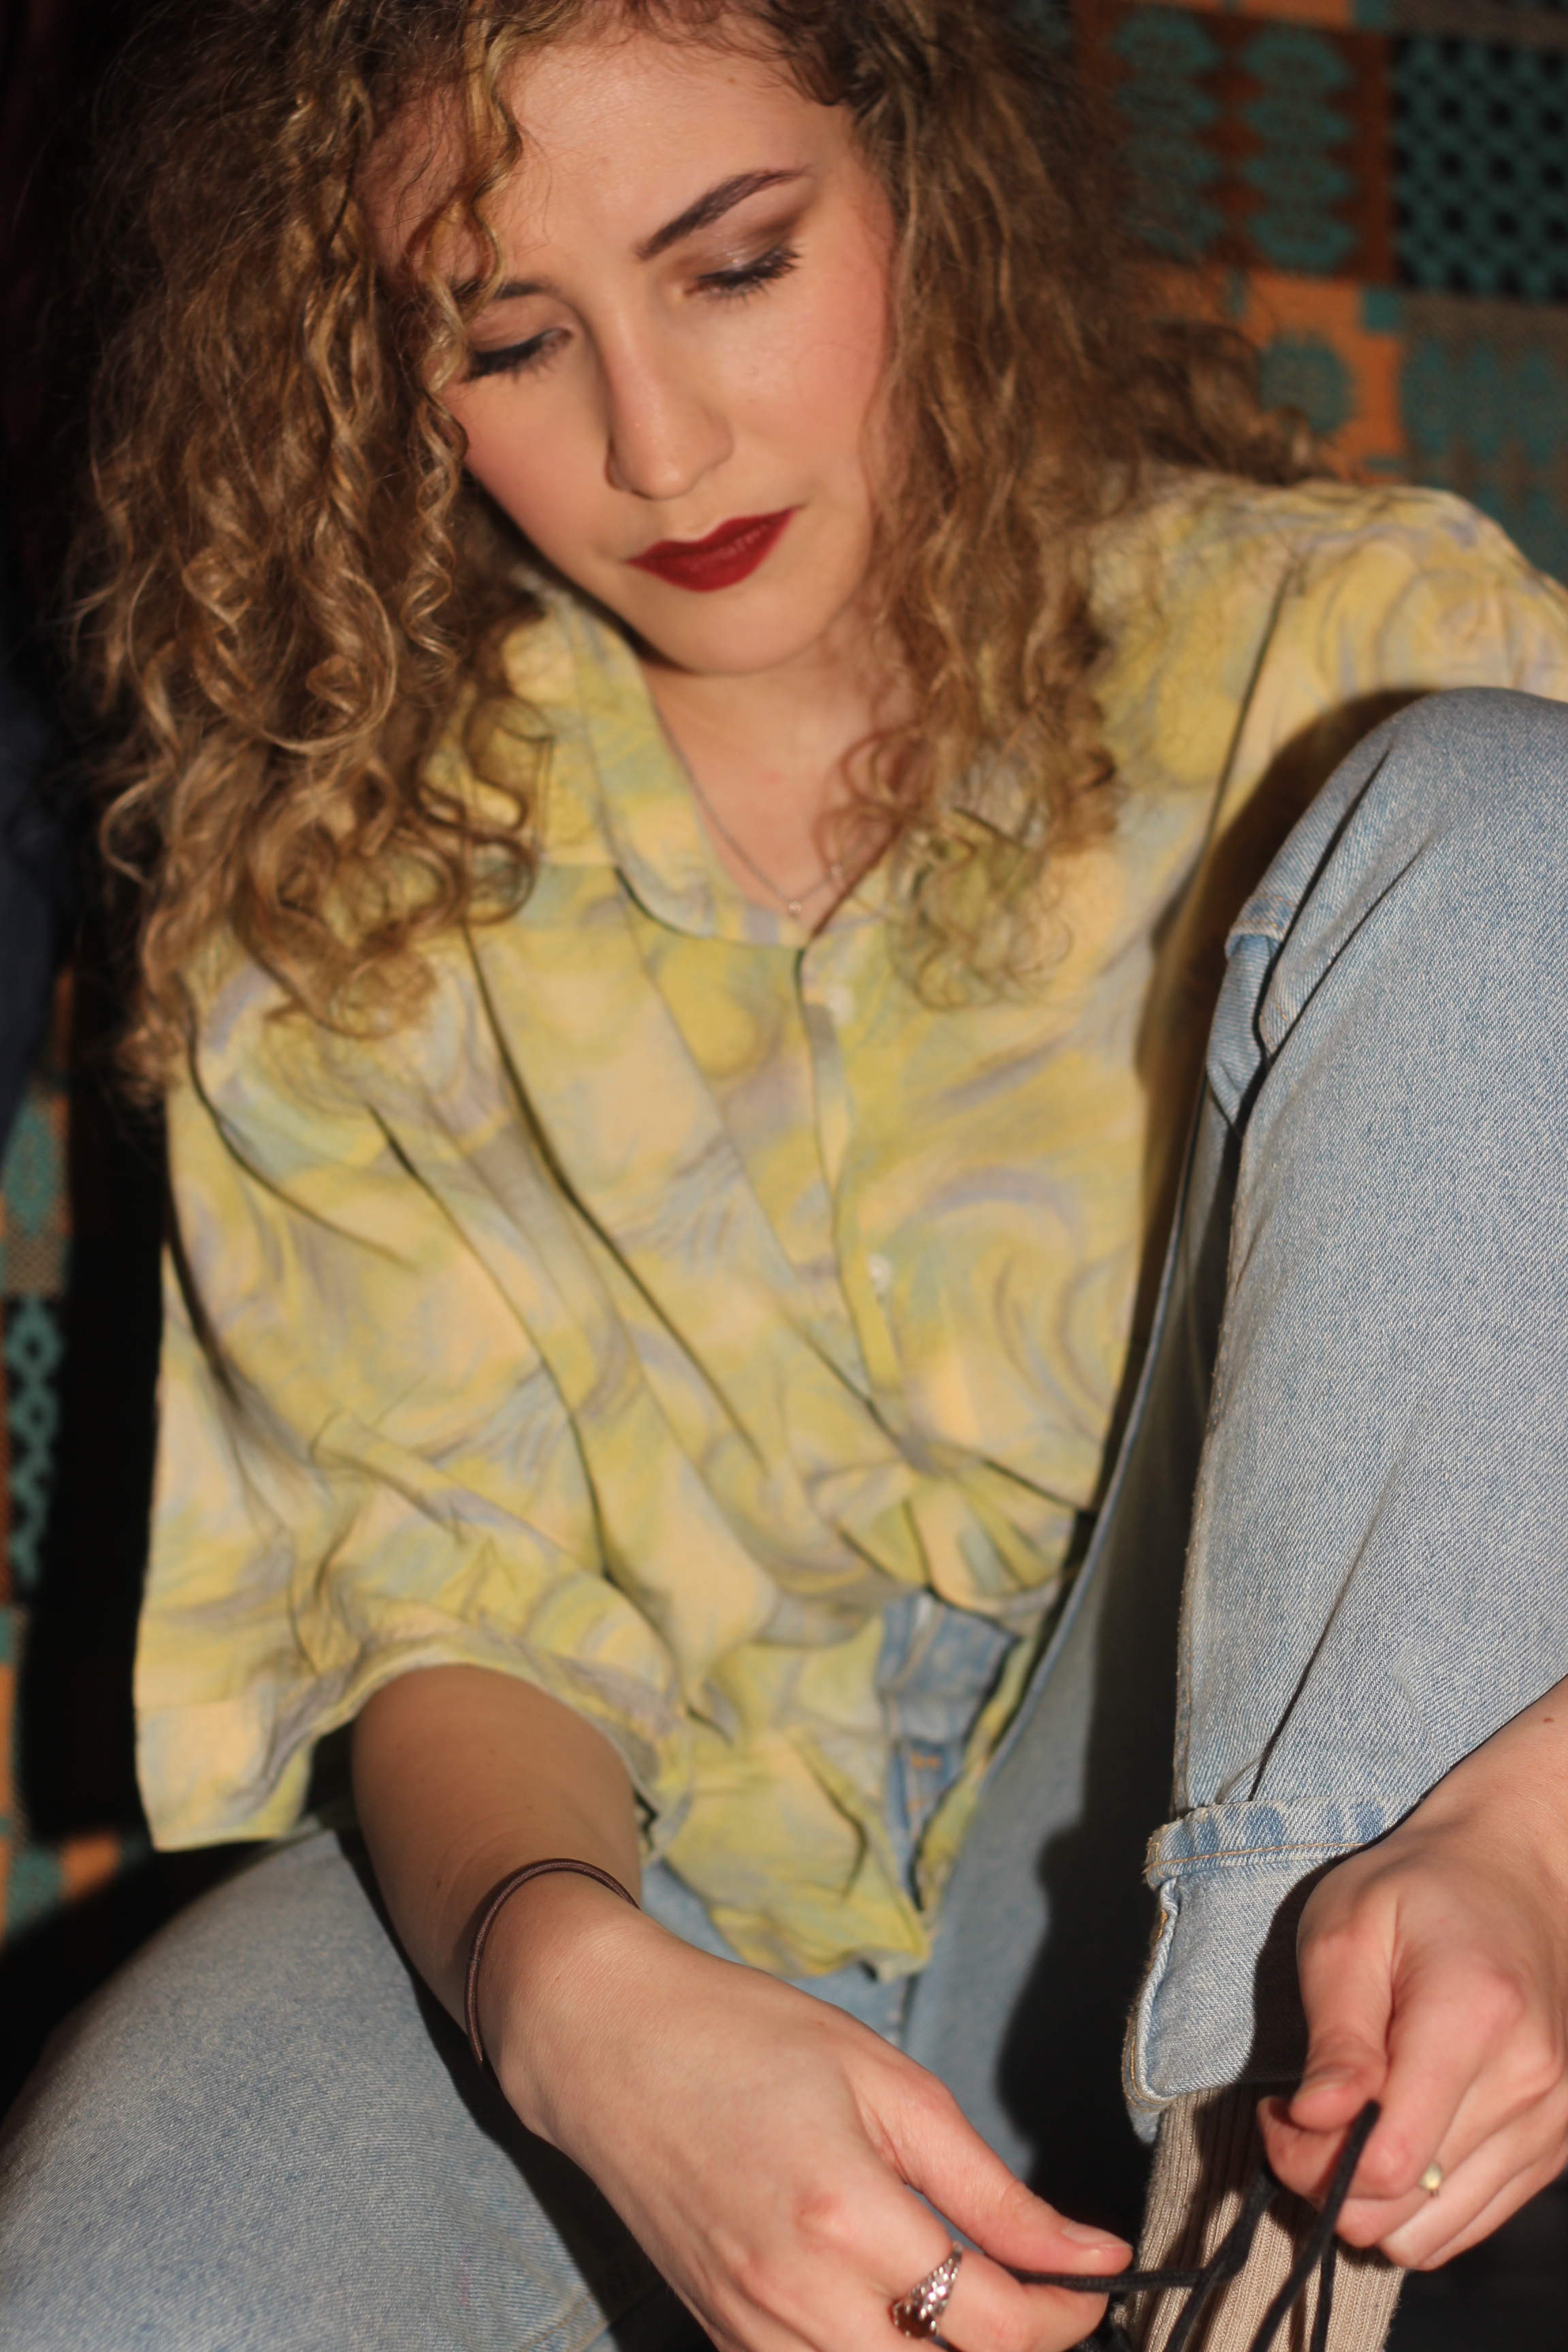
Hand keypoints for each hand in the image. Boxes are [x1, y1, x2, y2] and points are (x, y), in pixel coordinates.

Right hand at [483, 1875, 1129, 2351]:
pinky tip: (902, 2312)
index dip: (1070, 2317)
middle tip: (1046, 2300)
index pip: (997, 2327)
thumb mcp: (885, 2081)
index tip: (1096, 2280)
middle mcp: (798, 2298)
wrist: (605, 2043)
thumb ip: (989, 2185)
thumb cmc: (745, 2037)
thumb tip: (1088, 2252)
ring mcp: (753, 2332)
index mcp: (849, 2217)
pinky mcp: (725, 2341)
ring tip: (981, 2305)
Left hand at [1258, 1680, 1567, 2268]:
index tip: (1278, 2110)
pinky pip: (1468, 2221)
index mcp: (1474, 2019)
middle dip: (1329, 2182)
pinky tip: (1389, 2138)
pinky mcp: (1553, 2146)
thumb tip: (1314, 2122)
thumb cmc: (1416, 1891)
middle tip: (1299, 2119)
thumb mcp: (1345, 1930)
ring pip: (1435, 2235)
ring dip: (1371, 2202)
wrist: (1514, 1875)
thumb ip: (1335, 2035)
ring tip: (1343, 2127)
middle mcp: (1528, 2085)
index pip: (1389, 2159)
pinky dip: (1414, 2202)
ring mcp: (1550, 2123)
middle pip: (1405, 2210)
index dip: (1311, 2159)